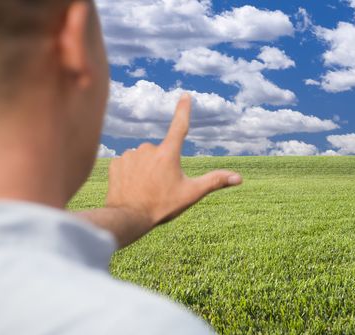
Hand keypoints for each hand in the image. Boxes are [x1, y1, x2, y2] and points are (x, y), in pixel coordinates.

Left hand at [105, 94, 241, 233]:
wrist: (127, 218)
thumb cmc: (161, 206)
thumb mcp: (191, 194)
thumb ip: (214, 181)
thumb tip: (239, 178)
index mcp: (168, 153)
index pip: (179, 126)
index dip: (183, 110)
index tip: (185, 95)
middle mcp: (149, 149)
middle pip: (161, 152)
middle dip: (163, 165)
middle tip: (161, 187)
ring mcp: (130, 155)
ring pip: (143, 158)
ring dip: (146, 169)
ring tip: (146, 189)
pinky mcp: (116, 163)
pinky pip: (128, 164)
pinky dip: (131, 173)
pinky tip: (132, 187)